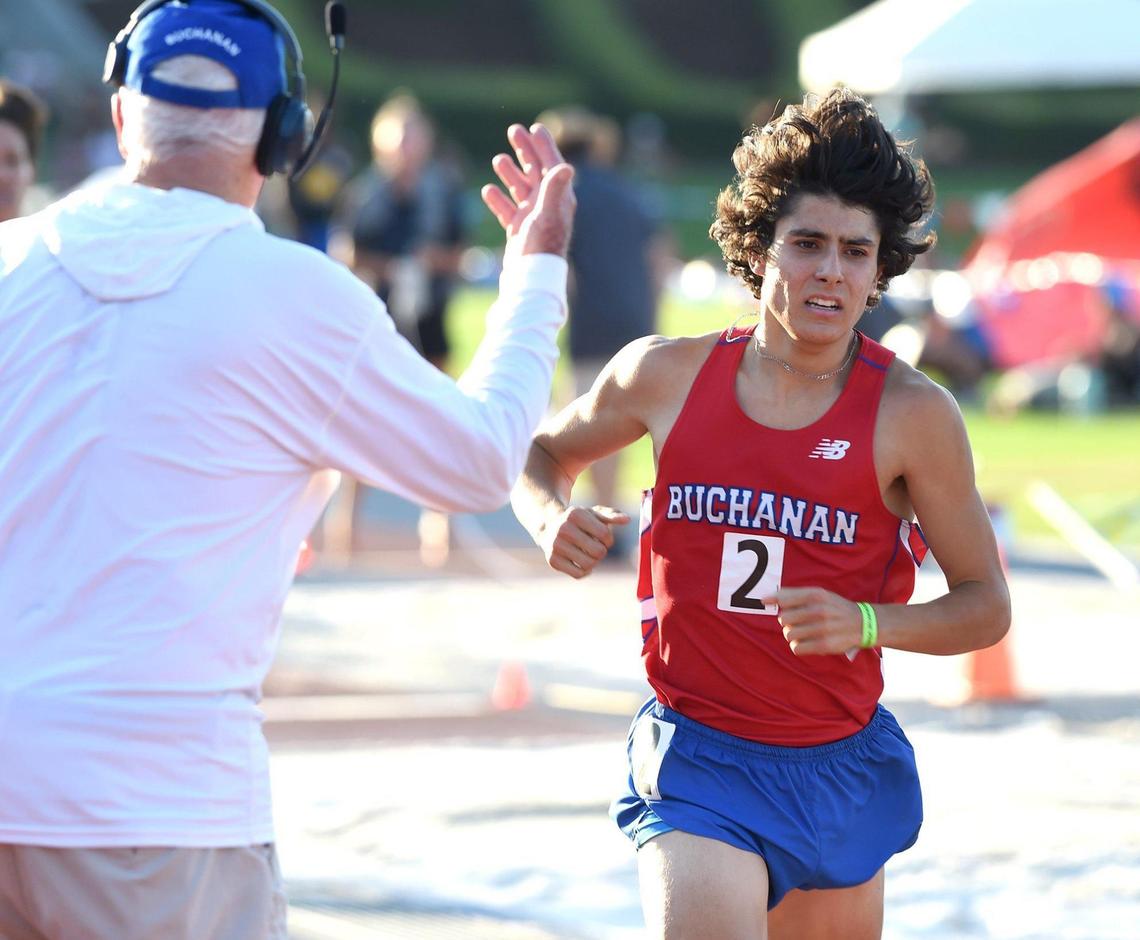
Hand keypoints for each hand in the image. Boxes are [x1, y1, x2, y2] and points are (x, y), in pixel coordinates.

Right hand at [481, 123, 575, 257]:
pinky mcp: (519, 231)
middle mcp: (547, 205)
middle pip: (535, 171)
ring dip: (510, 174)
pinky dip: (498, 200)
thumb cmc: (543, 245)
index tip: (535, 128)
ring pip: (520, 189)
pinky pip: (508, 211)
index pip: (552, 165)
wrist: (531, 276)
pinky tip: (488, 191)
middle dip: (525, 151)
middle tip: (513, 130)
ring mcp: (532, 218)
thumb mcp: (548, 214)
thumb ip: (554, 189)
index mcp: (558, 198)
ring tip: (498, 159)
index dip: (544, 146)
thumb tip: (567, 166)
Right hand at [539, 505, 629, 578]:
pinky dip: (584, 571)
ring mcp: (556, 545)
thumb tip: (627, 519)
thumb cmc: (578, 520)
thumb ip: (611, 515)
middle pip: (598, 552)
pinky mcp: (552, 560)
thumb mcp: (593, 514)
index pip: (605, 535)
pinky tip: (581, 562)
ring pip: (589, 565)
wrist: (549, 526)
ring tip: (588, 554)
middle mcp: (564, 528)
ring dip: (593, 562)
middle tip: (594, 547)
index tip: (602, 538)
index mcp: (576, 514)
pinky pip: (578, 575)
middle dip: (601, 551)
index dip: (609, 540)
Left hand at [763, 587, 862, 656]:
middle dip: (787, 622)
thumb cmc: (834, 607)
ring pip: (788, 635)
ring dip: (792, 635)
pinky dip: (798, 647)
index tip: (765, 601)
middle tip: (797, 622)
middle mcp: (819, 610)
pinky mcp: (824, 645)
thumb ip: (793, 594)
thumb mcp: (819, 594)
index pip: (783, 598)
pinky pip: (796, 648)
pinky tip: (807, 642)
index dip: (772, 600)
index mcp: (816, 595)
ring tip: (803, 633)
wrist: (863, 623)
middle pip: (783, 619)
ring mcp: (822, 628)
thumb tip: (764, 598)